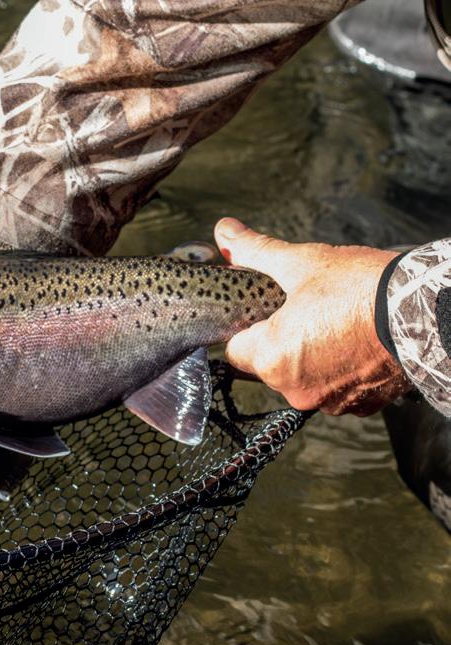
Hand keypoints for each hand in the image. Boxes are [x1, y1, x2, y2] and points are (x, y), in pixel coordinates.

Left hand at [214, 218, 410, 415]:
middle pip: (268, 365)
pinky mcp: (361, 406)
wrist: (427, 313)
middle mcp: (294, 390)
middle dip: (280, 339)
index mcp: (271, 358)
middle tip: (306, 310)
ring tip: (336, 323)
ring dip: (311, 356)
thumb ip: (255, 252)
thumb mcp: (301, 263)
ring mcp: (329, 402)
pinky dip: (341, 369)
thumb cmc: (360, 288)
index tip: (266, 309)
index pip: (235, 350)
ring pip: (303, 378)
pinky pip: (336, 388)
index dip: (247, 326)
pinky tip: (356, 342)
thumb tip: (225, 232)